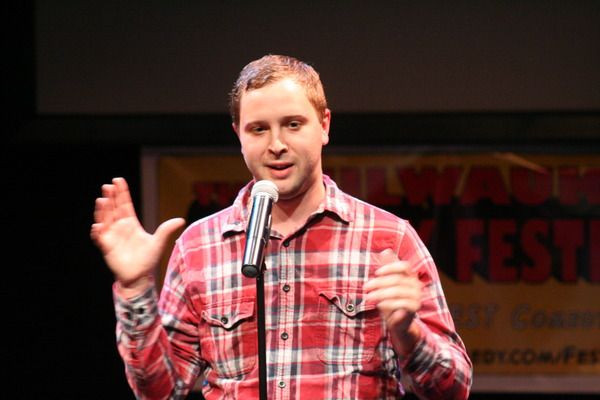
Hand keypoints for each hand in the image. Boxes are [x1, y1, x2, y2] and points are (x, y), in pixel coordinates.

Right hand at [90, 177, 184, 294]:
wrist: (139, 276)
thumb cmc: (148, 259)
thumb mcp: (158, 242)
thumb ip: (166, 230)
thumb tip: (181, 220)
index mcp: (131, 223)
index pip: (125, 205)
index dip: (122, 193)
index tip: (118, 180)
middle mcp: (120, 227)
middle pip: (113, 208)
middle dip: (111, 197)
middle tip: (108, 186)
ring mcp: (112, 236)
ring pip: (105, 219)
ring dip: (102, 210)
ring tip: (102, 200)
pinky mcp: (106, 246)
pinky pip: (99, 237)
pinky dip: (97, 231)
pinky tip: (98, 225)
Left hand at [365, 248, 422, 353]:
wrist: (398, 322)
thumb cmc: (391, 300)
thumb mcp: (387, 283)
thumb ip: (387, 268)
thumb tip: (386, 250)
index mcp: (411, 276)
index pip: (404, 266)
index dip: (390, 267)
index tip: (376, 272)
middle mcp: (417, 285)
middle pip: (397, 279)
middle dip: (378, 283)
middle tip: (365, 287)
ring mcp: (417, 297)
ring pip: (397, 291)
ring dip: (380, 294)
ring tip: (368, 297)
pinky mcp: (414, 309)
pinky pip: (401, 304)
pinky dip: (388, 303)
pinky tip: (379, 305)